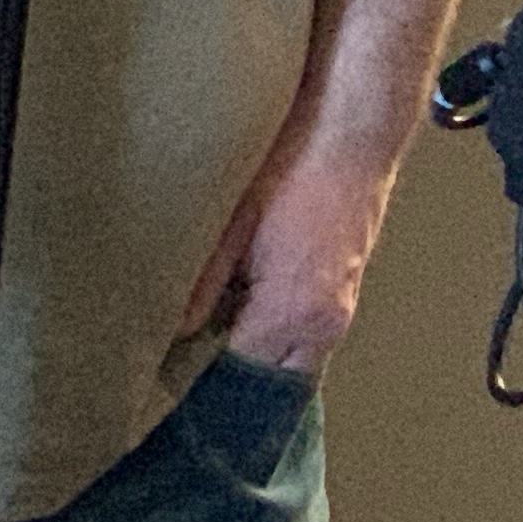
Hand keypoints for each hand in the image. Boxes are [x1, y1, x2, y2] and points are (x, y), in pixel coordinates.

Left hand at [184, 117, 391, 374]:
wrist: (356, 128)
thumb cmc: (297, 163)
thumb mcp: (236, 219)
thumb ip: (202, 284)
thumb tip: (172, 332)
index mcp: (291, 312)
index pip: (237, 382)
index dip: (200, 389)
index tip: (167, 393)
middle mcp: (322, 325)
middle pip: (269, 388)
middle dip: (229, 391)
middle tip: (181, 383)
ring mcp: (340, 310)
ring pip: (290, 368)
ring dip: (253, 368)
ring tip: (205, 355)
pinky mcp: (345, 293)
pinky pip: (305, 343)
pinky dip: (274, 346)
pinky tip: (240, 324)